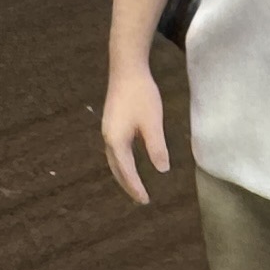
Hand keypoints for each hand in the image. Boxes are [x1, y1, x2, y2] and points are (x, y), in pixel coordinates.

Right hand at [99, 58, 172, 204]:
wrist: (126, 68)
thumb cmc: (141, 95)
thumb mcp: (152, 123)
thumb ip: (156, 147)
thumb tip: (162, 170)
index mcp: (117, 142)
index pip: (127, 172)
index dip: (136, 187)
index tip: (145, 201)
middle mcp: (108, 139)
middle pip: (116, 169)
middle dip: (127, 184)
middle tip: (139, 199)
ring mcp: (107, 130)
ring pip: (113, 160)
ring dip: (123, 174)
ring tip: (134, 184)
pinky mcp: (111, 123)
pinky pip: (115, 150)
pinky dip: (122, 162)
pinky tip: (130, 160)